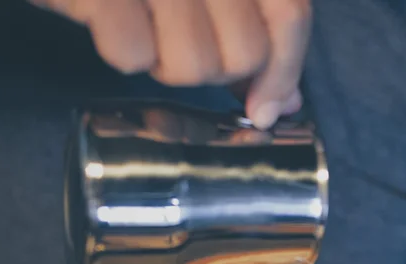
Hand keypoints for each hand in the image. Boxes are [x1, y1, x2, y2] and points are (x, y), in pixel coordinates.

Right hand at [29, 0, 311, 128]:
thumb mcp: (210, 0)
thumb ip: (255, 42)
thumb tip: (285, 102)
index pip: (290, 16)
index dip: (282, 73)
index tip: (262, 110)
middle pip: (245, 54)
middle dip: (215, 69)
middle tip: (184, 46)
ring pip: (195, 65)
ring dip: (168, 65)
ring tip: (150, 31)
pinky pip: (134, 53)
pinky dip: (124, 54)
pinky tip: (115, 26)